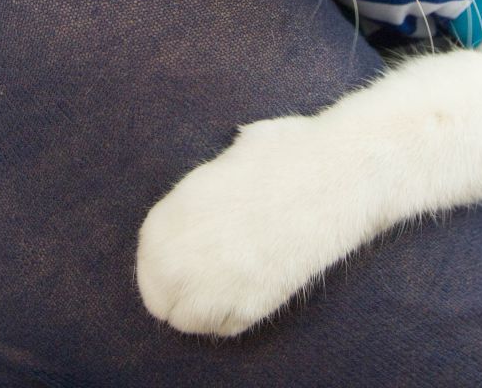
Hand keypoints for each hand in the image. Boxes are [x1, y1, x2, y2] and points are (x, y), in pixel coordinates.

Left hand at [137, 116, 337, 336]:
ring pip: (188, 320)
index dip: (167, 258)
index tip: (187, 255)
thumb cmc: (286, 153)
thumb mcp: (229, 155)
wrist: (334, 176)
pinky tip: (249, 290)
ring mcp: (212, 288)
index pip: (148, 258)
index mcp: (168, 216)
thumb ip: (212, 182)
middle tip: (206, 275)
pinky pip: (226, 327)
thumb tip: (227, 172)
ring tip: (227, 284)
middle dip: (177, 288)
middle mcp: (179, 258)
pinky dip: (234, 315)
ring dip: (203, 307)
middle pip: (158, 297)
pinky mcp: (250, 308)